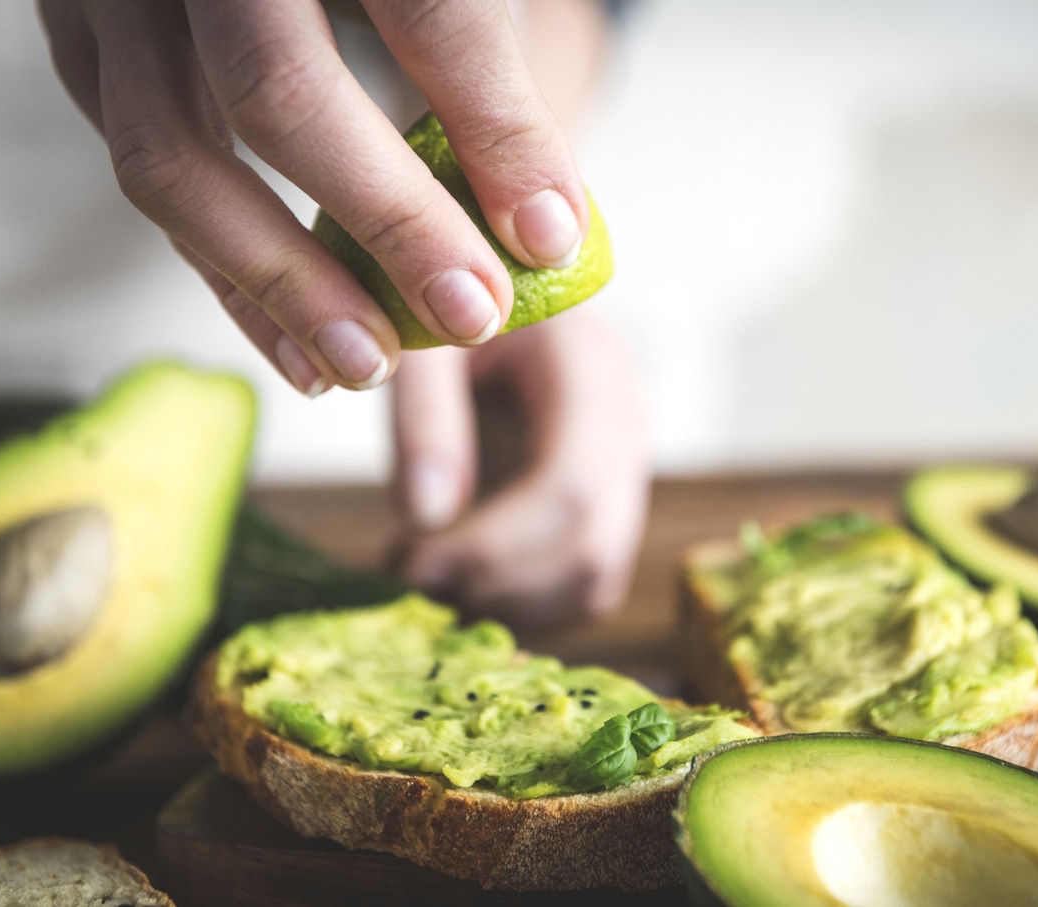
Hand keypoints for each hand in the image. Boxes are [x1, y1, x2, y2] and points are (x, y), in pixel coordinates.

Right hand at [37, 0, 588, 392]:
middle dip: (389, 222)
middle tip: (472, 314)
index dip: (495, 129)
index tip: (549, 237)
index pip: (429, 13)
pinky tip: (299, 349)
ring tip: (371, 363)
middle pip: (277, 90)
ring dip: (283, 285)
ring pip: (172, 156)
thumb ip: (481, 68)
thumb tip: (544, 229)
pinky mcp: (80, 43)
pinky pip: (141, 178)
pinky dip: (227, 279)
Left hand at [393, 310, 648, 624]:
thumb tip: (426, 518)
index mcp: (591, 364)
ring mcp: (628, 464)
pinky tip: (460, 575)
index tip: (412, 563)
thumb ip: (423, 418)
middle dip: (496, 583)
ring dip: (508, 603)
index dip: (494, 545)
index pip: (571, 486)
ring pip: (594, 579)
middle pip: (591, 545)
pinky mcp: (610, 501)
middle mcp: (628, 418)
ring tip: (427, 576)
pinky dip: (522, 601)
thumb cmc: (445, 300)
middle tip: (409, 580)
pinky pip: (585, 584)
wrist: (480, 287)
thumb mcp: (421, 339)